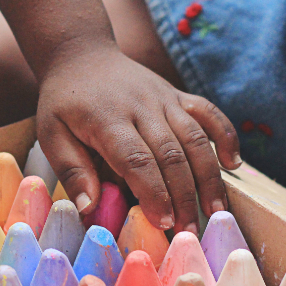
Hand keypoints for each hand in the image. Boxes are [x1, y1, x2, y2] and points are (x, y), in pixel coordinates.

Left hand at [36, 47, 241, 230]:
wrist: (81, 55)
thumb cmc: (64, 102)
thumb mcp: (51, 133)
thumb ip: (71, 169)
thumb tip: (89, 207)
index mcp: (107, 119)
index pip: (136, 159)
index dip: (154, 193)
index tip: (164, 222)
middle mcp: (141, 107)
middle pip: (171, 153)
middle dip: (184, 195)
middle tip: (190, 230)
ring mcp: (163, 98)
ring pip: (194, 137)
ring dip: (209, 175)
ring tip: (216, 209)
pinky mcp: (177, 94)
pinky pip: (208, 112)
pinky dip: (225, 135)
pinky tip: (233, 164)